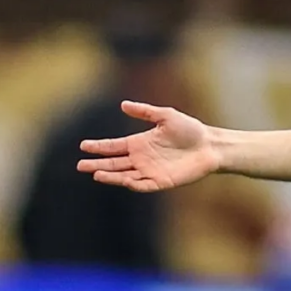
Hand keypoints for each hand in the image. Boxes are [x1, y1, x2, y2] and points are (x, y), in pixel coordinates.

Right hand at [76, 101, 221, 192]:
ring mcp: (150, 171)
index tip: (83, 146)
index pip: (114, 147)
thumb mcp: (166, 115)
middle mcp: (141, 159)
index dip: (99, 147)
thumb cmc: (190, 129)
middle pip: (114, 163)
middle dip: (97, 164)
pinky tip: (123, 180)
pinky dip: (132, 184)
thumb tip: (123, 105)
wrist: (209, 146)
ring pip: (124, 176)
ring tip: (95, 174)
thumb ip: (145, 112)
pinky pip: (143, 185)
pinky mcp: (161, 182)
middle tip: (80, 165)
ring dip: (110, 176)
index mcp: (139, 143)